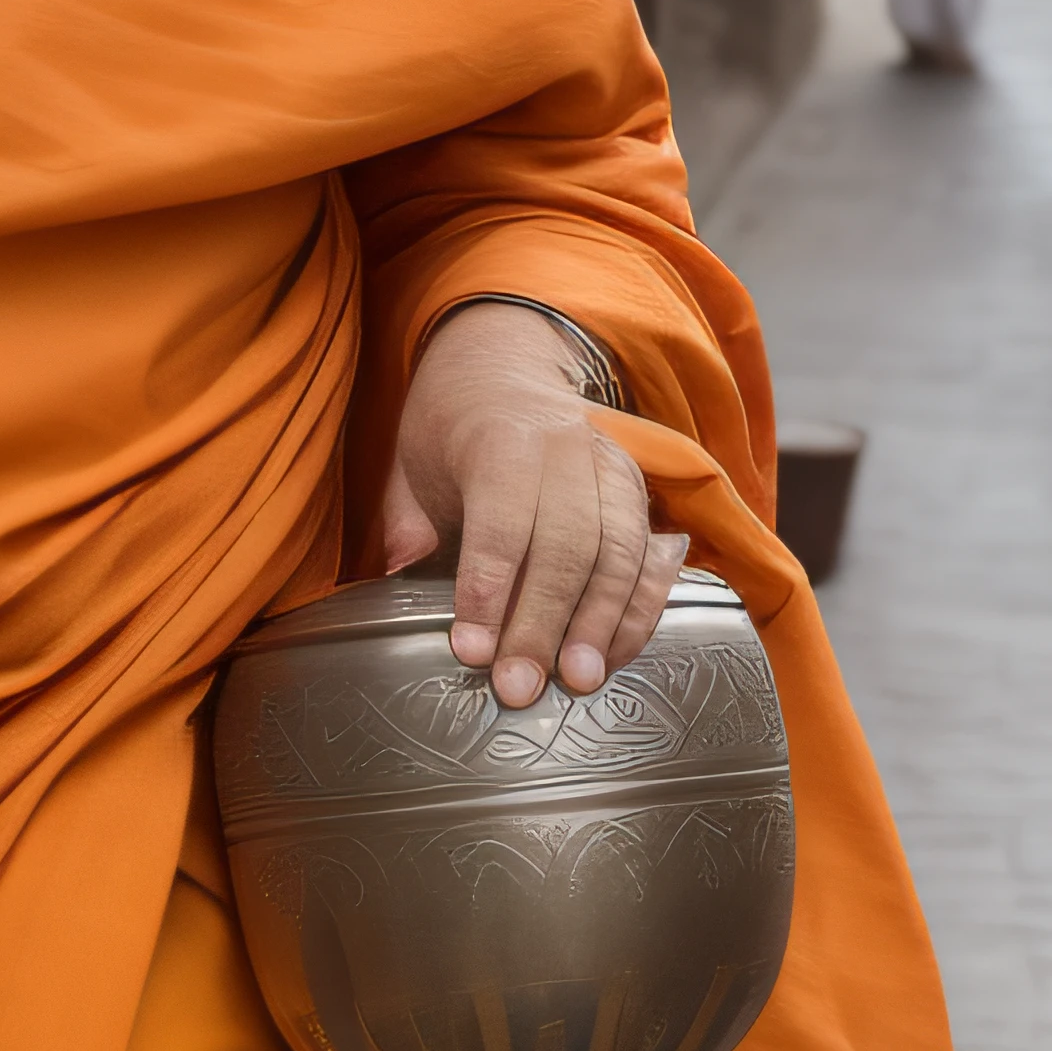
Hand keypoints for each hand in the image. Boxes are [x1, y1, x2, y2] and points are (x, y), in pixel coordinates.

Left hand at [380, 302, 690, 714]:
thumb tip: (400, 579)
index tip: (473, 651)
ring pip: (620, 551)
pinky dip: (640, 608)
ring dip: (602, 623)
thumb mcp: (409, 461)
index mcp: (502, 437)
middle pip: (566, 544)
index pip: (501, 522)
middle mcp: (567, 446)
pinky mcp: (639, 490)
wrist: (506, 364)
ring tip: (579, 680)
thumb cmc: (448, 426)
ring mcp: (611, 466)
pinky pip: (651, 555)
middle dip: (544, 622)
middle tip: (521, 686)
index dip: (488, 591)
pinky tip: (615, 654)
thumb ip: (407, 521)